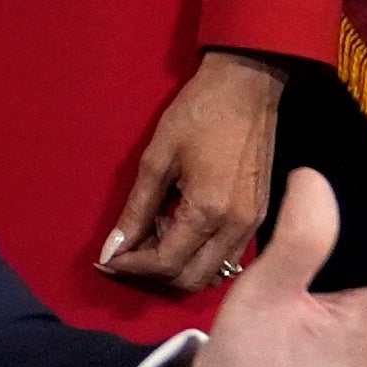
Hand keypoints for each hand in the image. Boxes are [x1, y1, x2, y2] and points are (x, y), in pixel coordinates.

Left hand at [95, 52, 283, 298]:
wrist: (248, 86)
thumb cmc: (199, 113)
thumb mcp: (157, 158)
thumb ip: (136, 209)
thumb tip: (113, 247)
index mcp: (208, 211)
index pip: (166, 263)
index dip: (131, 267)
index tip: (107, 260)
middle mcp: (236, 227)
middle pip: (191, 279)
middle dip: (152, 275)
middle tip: (124, 255)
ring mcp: (253, 224)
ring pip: (211, 273)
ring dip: (176, 267)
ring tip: (150, 237)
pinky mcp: (259, 217)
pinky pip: (226, 255)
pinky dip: (198, 255)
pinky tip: (176, 229)